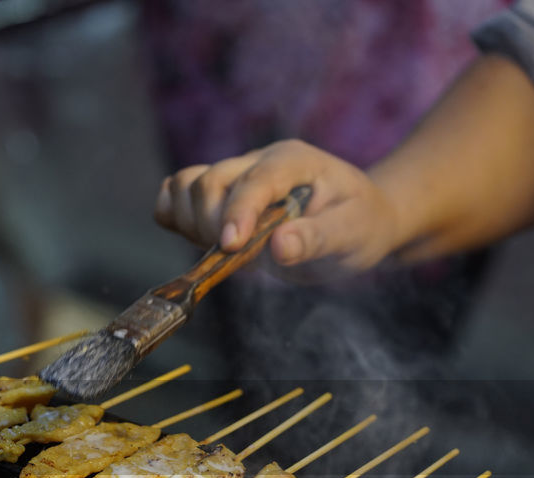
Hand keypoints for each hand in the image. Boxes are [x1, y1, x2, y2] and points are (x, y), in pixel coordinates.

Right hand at [154, 140, 402, 277]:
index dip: (238, 213)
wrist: (356, 220)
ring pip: (185, 185)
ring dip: (191, 223)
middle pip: (209, 181)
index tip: (230, 248)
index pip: (255, 181)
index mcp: (294, 162)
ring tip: (223, 250)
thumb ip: (317, 238)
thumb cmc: (359, 225)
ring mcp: (235, 174)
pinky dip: (174, 216)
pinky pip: (176, 193)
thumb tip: (279, 245)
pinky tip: (199, 239)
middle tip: (237, 259)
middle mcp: (258, 161)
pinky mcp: (218, 193)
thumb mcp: (352, 234)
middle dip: (211, 225)